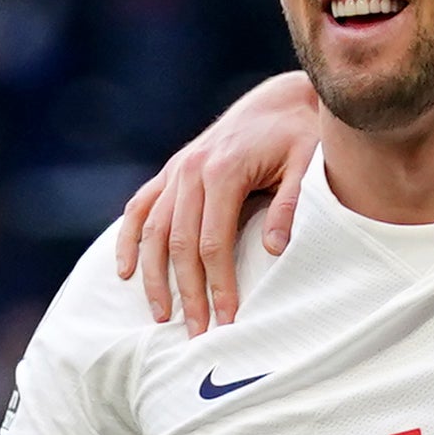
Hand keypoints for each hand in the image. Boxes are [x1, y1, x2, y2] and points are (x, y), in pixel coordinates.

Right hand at [112, 72, 322, 330]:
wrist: (281, 99)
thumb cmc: (300, 134)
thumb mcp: (309, 164)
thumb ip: (291, 205)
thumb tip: (274, 250)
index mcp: (223, 171)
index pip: (212, 244)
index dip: (218, 286)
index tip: (227, 322)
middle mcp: (191, 170)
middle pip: (179, 244)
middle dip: (186, 293)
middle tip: (196, 335)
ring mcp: (176, 169)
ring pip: (153, 231)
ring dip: (153, 277)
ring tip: (160, 316)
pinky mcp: (172, 170)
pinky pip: (140, 208)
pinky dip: (128, 240)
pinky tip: (124, 272)